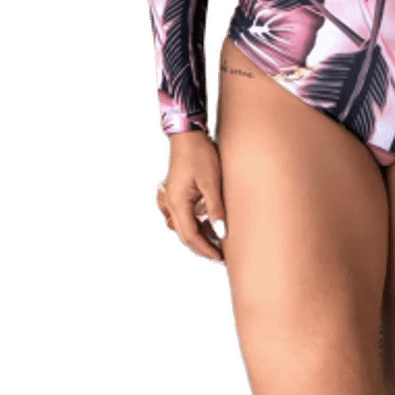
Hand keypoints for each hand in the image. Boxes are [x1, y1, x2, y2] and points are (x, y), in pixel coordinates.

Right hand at [152, 130, 227, 269]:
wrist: (188, 135)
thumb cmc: (200, 155)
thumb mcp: (211, 182)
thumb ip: (215, 208)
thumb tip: (222, 232)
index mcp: (178, 204)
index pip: (191, 236)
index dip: (206, 249)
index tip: (220, 258)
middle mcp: (172, 204)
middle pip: (186, 235)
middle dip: (202, 248)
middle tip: (220, 258)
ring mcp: (174, 200)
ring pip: (186, 227)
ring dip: (201, 237)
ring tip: (219, 245)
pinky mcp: (179, 194)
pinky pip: (187, 216)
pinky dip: (199, 225)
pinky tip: (212, 226)